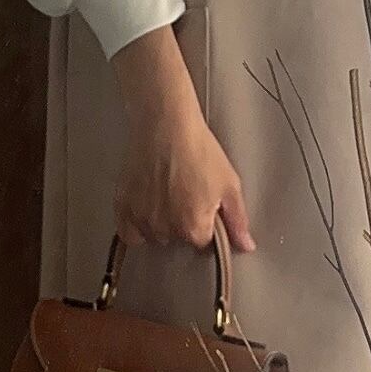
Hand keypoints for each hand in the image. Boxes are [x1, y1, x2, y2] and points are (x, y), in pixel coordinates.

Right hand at [110, 28, 254, 252]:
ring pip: (154, 235)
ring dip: (160, 222)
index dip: (205, 223)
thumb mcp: (229, 185)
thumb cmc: (199, 151)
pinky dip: (135, 225)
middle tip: (185, 192)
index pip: (201, 242)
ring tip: (166, 193)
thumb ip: (237, 221)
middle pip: (176, 239)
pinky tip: (145, 208)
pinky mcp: (123, 206)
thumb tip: (246, 246)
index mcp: (194, 228)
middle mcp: (166, 229)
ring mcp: (142, 219)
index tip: (204, 205)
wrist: (167, 125)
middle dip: (182, 222)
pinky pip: (128, 231)